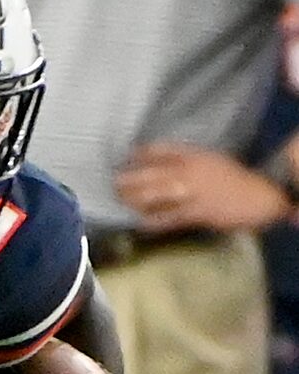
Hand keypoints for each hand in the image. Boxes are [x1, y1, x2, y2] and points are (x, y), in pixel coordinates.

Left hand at [115, 144, 285, 235]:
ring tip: (121, 200)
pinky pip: (167, 218)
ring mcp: (191, 193)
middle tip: (114, 182)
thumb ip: (187, 160)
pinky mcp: (194, 213)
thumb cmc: (233, 179)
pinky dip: (152, 221)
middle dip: (130, 179)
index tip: (127, 156)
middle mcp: (190, 172)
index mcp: (195, 156)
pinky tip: (139, 223)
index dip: (141, 153)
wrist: (259, 196)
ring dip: (135, 199)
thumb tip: (160, 165)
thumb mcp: (211, 160)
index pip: (162, 150)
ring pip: (155, 195)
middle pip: (152, 173)